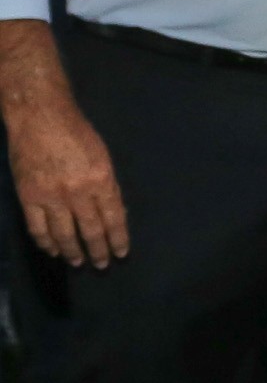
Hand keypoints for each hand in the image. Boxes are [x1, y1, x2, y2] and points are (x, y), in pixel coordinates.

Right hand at [10, 89, 126, 268]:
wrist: (41, 118)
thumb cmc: (77, 133)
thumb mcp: (103, 157)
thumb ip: (107, 186)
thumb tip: (114, 214)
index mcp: (101, 180)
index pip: (114, 218)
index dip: (117, 239)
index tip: (121, 253)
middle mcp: (78, 192)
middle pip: (90, 230)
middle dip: (98, 250)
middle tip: (101, 264)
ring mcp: (51, 196)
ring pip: (64, 234)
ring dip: (72, 252)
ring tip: (79, 262)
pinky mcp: (28, 197)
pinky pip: (37, 228)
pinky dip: (46, 242)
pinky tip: (53, 250)